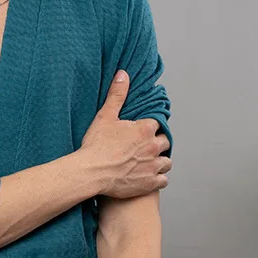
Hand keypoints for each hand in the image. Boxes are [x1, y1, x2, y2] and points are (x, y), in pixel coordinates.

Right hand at [79, 70, 171, 199]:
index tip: (144, 130)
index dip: (151, 127)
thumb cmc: (96, 146)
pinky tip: (150, 176)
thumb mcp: (105, 116)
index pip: (158, 124)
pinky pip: (163, 180)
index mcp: (145, 129)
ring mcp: (153, 166)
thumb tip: (123, 74)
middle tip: (145, 146)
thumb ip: (117, 95)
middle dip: (157, 143)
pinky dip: (158, 178)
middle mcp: (153, 147)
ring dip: (160, 161)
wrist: (91, 172)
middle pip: (165, 142)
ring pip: (167, 162)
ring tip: (150, 161)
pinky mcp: (150, 182)